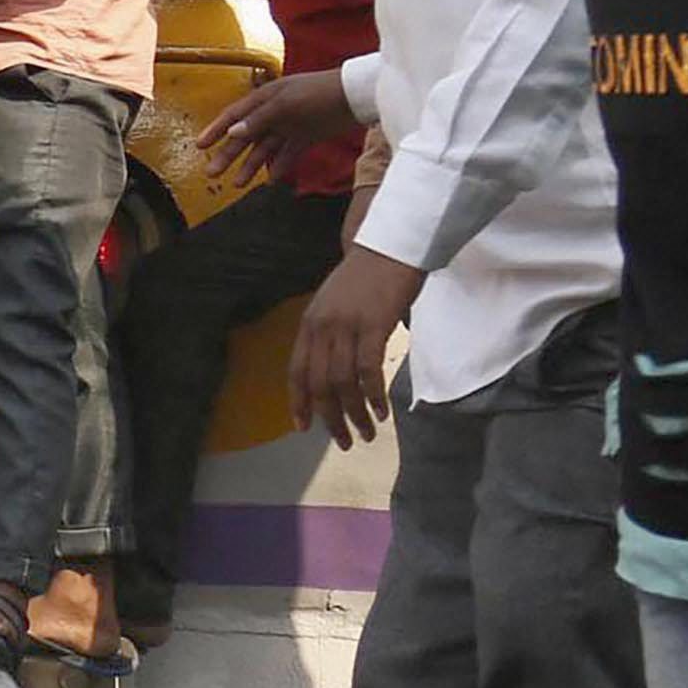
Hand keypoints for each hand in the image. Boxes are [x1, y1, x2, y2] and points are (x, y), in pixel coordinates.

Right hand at [201, 68, 354, 193]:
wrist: (356, 96)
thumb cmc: (317, 93)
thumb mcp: (285, 105)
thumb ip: (258, 120)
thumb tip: (232, 133)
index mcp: (264, 98)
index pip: (233, 116)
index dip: (215, 130)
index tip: (200, 146)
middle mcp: (273, 113)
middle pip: (245, 136)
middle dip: (228, 155)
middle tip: (212, 173)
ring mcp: (289, 126)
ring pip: (264, 149)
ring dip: (250, 166)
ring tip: (238, 185)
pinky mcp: (306, 137)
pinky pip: (286, 155)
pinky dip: (278, 168)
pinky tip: (270, 182)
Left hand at [288, 248, 422, 448]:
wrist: (390, 246)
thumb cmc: (367, 277)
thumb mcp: (335, 305)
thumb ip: (330, 333)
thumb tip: (333, 370)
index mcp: (309, 323)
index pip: (296, 371)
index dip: (298, 402)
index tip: (303, 427)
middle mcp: (322, 327)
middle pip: (318, 383)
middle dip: (330, 418)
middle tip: (345, 441)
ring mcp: (346, 326)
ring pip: (342, 382)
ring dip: (354, 414)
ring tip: (367, 433)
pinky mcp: (373, 326)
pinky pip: (368, 371)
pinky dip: (373, 396)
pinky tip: (381, 412)